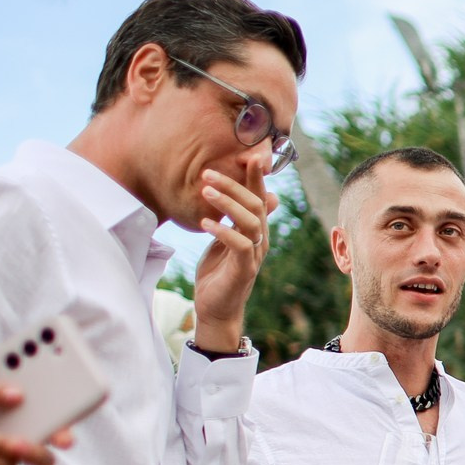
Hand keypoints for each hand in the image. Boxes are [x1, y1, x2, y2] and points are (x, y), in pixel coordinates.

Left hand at [189, 161, 269, 350]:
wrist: (216, 308)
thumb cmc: (218, 273)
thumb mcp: (223, 240)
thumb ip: (231, 219)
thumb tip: (235, 197)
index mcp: (256, 230)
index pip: (259, 197)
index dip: (255, 177)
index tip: (247, 155)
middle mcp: (260, 240)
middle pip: (256, 205)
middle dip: (233, 185)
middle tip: (207, 173)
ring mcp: (254, 255)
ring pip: (250, 221)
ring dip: (228, 204)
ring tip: (205, 192)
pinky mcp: (244, 270)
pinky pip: (239, 245)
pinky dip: (223, 231)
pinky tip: (205, 223)